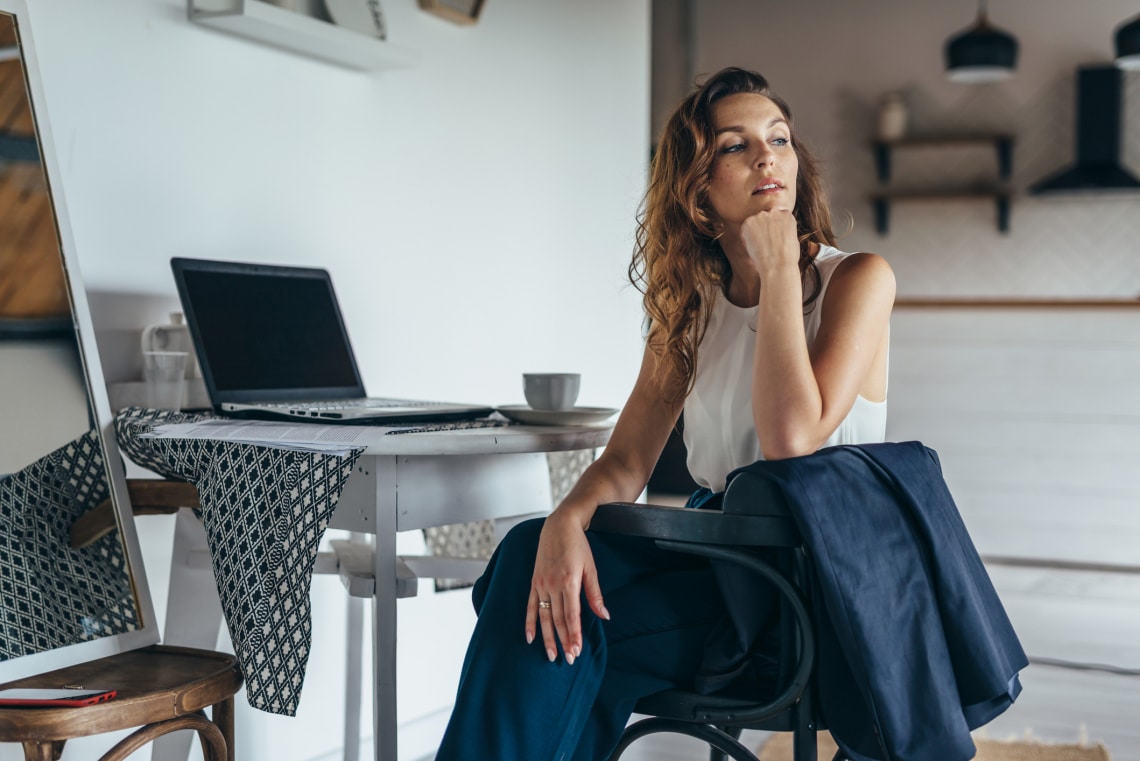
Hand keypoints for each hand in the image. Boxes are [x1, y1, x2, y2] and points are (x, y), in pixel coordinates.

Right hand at [526, 508, 609, 663]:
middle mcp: (552, 585)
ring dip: (548, 637)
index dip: (574, 635)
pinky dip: (530, 622)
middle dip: (563, 641)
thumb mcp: (591, 568)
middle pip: (558, 619)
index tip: (577, 651)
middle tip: (569, 659)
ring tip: (551, 655)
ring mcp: (541, 584)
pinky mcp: (534, 582)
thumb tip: (604, 616)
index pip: (572, 615)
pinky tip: (530, 638)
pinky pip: (530, 606)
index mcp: (569, 582)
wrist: (559, 525)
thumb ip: (595, 594)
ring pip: (544, 617)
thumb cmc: (578, 545)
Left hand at [740, 207, 798, 273]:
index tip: (773, 239)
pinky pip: (745, 229)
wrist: (778, 265)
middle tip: (765, 244)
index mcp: (787, 215)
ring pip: (754, 223)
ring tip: (761, 248)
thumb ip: (783, 229)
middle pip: (765, 218)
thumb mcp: (792, 239)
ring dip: (754, 233)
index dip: (773, 229)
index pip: (776, 217)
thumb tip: (775, 231)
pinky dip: (746, 238)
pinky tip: (754, 248)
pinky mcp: (749, 222)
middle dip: (763, 229)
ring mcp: (762, 216)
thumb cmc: (787, 258)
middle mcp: (775, 212)